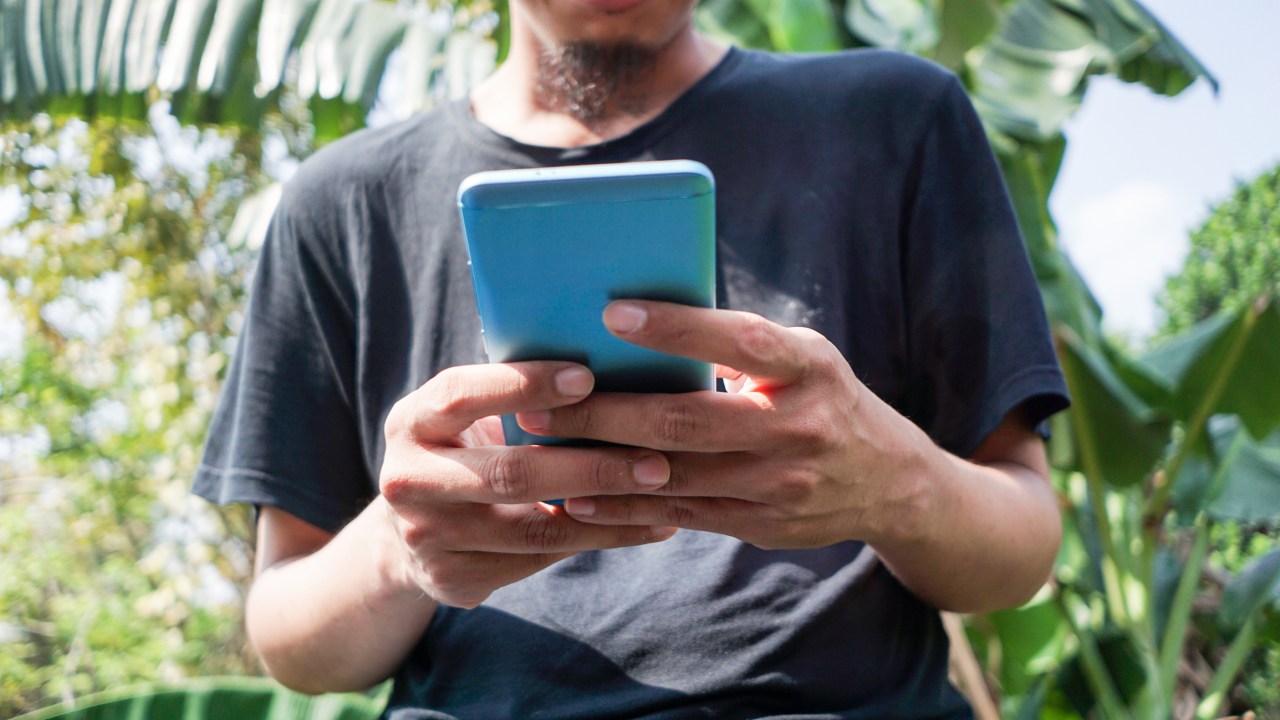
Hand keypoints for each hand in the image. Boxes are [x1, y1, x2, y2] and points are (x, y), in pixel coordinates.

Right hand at [378, 361, 677, 607]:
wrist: (411, 531)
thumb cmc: (468, 446)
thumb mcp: (469, 414)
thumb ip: (515, 391)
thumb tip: (616, 355)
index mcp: (411, 421)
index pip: (462, 395)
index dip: (524, 385)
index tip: (587, 376)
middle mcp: (407, 480)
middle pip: (510, 473)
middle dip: (592, 466)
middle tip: (657, 460)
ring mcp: (425, 537)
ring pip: (533, 529)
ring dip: (610, 513)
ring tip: (664, 494)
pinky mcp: (451, 580)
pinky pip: (540, 561)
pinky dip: (600, 540)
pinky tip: (648, 525)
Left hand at [514, 301, 938, 550]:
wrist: (889, 482)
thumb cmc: (824, 398)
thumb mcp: (802, 358)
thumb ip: (739, 346)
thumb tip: (643, 326)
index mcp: (808, 368)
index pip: (740, 341)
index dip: (677, 328)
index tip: (612, 313)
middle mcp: (797, 427)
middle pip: (690, 419)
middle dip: (608, 411)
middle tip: (542, 402)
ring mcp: (780, 484)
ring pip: (676, 473)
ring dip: (602, 461)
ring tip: (543, 446)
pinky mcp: (761, 524)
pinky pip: (682, 515)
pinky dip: (626, 505)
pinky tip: (578, 495)